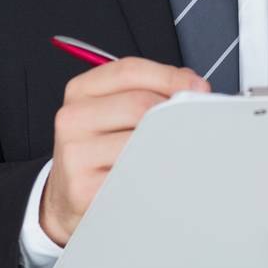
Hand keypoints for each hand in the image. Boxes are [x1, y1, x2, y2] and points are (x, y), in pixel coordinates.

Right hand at [40, 57, 208, 245]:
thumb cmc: (102, 148)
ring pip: (141, 139)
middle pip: (139, 104)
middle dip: (174, 112)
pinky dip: (157, 171)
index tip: (198, 88)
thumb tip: (194, 87)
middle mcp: (72, 117)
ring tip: (175, 150)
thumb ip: (151, 89)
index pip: (129, 71)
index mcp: (81, 90)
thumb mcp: (116, 109)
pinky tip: (160, 173)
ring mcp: (75, 154)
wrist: (68, 196)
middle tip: (193, 123)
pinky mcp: (84, 188)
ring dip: (168, 144)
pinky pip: (137, 174)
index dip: (170, 76)